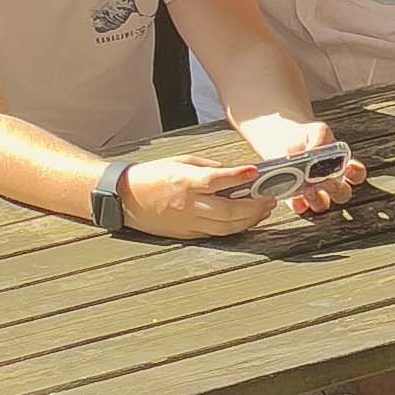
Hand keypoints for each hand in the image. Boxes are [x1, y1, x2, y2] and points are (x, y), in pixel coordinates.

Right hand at [121, 151, 285, 242]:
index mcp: (183, 181)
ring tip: (264, 210)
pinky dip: (235, 227)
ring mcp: (188, 221)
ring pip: (227, 226)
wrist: (124, 198)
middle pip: (228, 210)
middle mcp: (187, 203)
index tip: (256, 172)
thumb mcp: (178, 161)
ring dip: (250, 219)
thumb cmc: (151, 176)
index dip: (238, 176)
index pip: (216, 180)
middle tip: (270, 198)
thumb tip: (230, 172)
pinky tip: (246, 220)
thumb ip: (206, 166)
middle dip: (254, 206)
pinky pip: (217, 232)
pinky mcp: (187, 233)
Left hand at [240, 116, 368, 218]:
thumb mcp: (316, 130)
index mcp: (341, 166)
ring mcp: (314, 193)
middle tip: (328, 181)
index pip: (357, 175)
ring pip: (323, 205)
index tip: (349, 167)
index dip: (357, 174)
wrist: (278, 140)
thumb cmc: (304, 136)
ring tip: (308, 188)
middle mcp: (331, 183)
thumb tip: (316, 150)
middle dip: (337, 190)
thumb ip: (322, 136)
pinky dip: (299, 204)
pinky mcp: (297, 200)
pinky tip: (295, 196)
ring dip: (318, 199)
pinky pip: (301, 208)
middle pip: (343, 194)